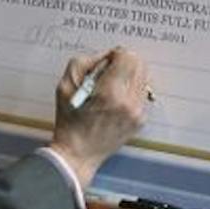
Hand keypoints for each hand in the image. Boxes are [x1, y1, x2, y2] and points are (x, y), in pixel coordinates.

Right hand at [47, 47, 150, 189]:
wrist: (78, 154)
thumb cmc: (69, 121)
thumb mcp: (65, 85)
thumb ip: (84, 63)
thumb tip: (106, 56)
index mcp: (109, 92)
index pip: (127, 58)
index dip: (116, 54)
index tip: (106, 61)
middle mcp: (128, 102)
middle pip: (140, 65)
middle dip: (125, 63)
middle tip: (110, 71)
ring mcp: (137, 113)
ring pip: (144, 78)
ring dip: (130, 76)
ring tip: (112, 87)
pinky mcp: (140, 121)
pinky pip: (142, 94)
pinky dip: (131, 91)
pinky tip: (116, 100)